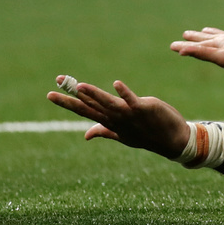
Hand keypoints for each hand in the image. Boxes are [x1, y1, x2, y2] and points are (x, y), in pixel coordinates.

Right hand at [47, 77, 190, 158]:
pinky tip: (116, 84)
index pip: (84, 111)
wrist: (173, 140)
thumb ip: (104, 131)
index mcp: (110, 122)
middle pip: (91, 106)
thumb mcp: (123, 134)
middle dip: (72, 97)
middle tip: (56, 84)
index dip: (67, 103)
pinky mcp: (144, 108)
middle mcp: (116, 119)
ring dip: (94, 94)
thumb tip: (86, 135)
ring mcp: (130, 114)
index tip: (50, 93)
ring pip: (108, 103)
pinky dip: (125, 93)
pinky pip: (133, 100)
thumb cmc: (147, 135)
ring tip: (79, 85)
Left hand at [170, 14, 223, 69]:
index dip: (184, 46)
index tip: (172, 45)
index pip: (197, 47)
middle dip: (195, 37)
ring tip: (205, 28)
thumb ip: (202, 52)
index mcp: (218, 50)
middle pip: (206, 40)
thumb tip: (180, 51)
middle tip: (184, 34)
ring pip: (221, 33)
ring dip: (212, 31)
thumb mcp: (222, 56)